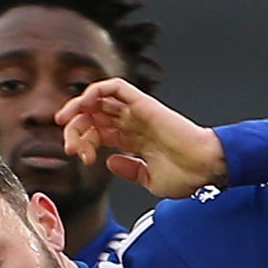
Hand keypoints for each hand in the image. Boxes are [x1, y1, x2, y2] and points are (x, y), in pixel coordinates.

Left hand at [56, 78, 226, 197]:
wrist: (204, 168)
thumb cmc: (186, 175)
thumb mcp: (149, 180)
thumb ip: (129, 170)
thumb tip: (110, 162)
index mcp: (134, 139)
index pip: (99, 133)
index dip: (84, 143)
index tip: (82, 159)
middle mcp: (134, 123)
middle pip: (94, 117)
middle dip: (76, 129)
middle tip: (69, 147)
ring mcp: (137, 111)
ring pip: (99, 99)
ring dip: (78, 105)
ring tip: (64, 120)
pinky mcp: (142, 103)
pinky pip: (114, 87)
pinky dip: (95, 90)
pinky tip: (83, 104)